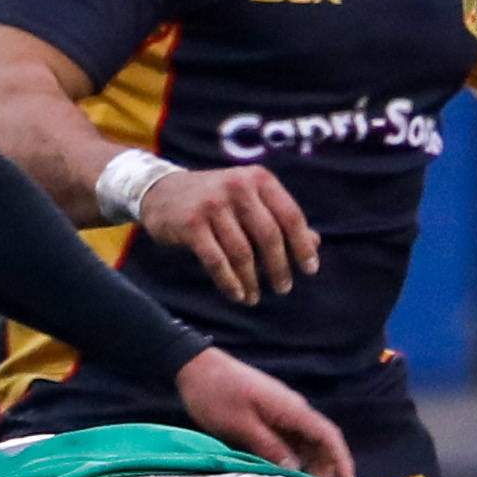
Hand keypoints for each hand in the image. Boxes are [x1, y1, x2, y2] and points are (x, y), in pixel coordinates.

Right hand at [136, 166, 316, 307]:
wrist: (160, 191)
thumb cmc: (214, 200)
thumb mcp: (249, 201)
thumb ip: (279, 219)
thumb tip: (315, 243)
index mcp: (259, 179)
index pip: (290, 216)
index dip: (302, 246)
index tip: (309, 270)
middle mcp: (238, 187)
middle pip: (269, 235)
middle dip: (279, 267)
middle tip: (283, 288)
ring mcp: (212, 204)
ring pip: (242, 252)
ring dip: (252, 280)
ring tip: (255, 297)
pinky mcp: (191, 223)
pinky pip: (217, 261)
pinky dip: (229, 282)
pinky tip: (237, 295)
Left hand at [174, 348, 354, 476]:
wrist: (195, 366)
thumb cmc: (215, 394)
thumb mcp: (240, 425)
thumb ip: (268, 447)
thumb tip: (294, 469)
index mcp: (291, 409)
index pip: (328, 436)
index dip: (342, 461)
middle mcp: (291, 409)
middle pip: (320, 442)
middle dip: (325, 468)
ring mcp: (279, 411)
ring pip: (304, 442)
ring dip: (308, 464)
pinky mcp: (266, 414)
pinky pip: (287, 438)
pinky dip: (291, 457)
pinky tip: (284, 473)